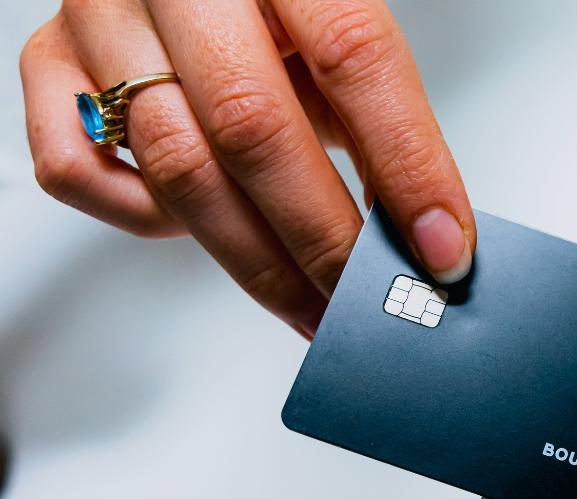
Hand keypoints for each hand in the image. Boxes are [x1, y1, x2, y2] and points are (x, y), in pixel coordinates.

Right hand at [20, 0, 474, 338]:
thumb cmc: (271, 4)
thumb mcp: (334, 30)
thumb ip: (376, 114)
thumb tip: (429, 233)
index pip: (354, 56)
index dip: (408, 165)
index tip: (444, 251)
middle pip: (255, 128)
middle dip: (325, 239)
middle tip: (369, 301)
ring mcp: (100, 17)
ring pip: (177, 167)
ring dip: (258, 262)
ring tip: (316, 306)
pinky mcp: (47, 63)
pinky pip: (80, 173)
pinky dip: (150, 221)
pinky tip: (213, 230)